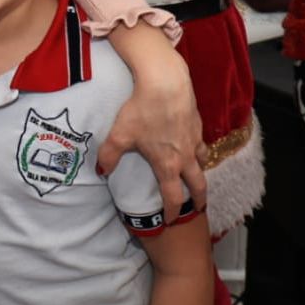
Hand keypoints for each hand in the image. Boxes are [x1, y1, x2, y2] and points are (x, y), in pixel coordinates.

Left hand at [99, 58, 205, 220]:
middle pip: (198, 185)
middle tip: (198, 208)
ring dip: (201, 172)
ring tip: (197, 176)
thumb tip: (102, 171)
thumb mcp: (120, 134)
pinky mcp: (197, 123)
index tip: (170, 221)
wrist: (166, 83)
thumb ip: (109, 154)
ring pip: (203, 162)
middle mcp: (185, 156)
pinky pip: (201, 142)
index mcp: (168, 164)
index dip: (172, 211)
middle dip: (199, 199)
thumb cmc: (142, 110)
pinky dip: (199, 149)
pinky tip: (192, 144)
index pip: (173, 196)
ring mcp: (194, 139)